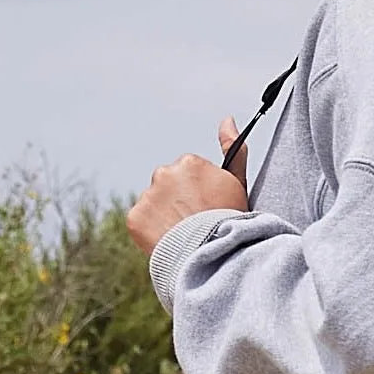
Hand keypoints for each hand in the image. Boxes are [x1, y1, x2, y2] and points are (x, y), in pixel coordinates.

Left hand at [127, 121, 250, 251]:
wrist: (214, 253)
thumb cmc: (230, 219)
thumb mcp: (238, 182)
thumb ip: (233, 148)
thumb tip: (227, 119)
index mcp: (189, 162)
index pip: (188, 175)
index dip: (198, 194)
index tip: (206, 208)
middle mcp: (164, 173)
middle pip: (168, 186)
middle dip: (178, 201)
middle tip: (194, 222)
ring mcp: (148, 195)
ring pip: (153, 203)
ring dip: (164, 215)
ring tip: (183, 234)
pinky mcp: (135, 217)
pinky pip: (140, 221)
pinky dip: (150, 231)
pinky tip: (168, 240)